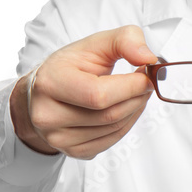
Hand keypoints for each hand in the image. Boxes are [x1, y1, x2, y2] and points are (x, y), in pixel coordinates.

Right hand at [10, 25, 157, 159]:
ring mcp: (59, 138)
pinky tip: (125, 108)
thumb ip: (124, 40)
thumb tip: (148, 58)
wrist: (44, 93)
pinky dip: (127, 123)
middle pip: (109, 115)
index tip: (147, 74)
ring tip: (135, 93)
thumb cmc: (69, 68)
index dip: (131, 86)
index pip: (98, 95)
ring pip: (115, 129)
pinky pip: (112, 140)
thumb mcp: (94, 44)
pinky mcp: (73, 151)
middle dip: (137, 97)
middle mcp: (48, 115)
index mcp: (50, 83)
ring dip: (135, 110)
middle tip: (146, 83)